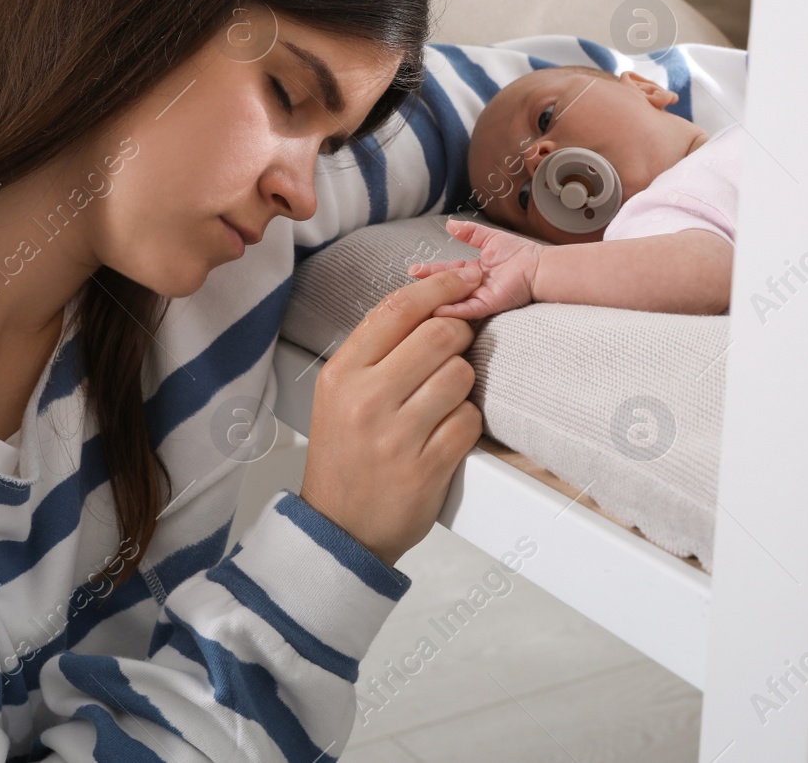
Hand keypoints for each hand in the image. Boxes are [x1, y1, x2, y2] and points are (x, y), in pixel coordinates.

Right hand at [298, 266, 484, 566]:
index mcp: (342, 374)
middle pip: (440, 335)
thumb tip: (429, 304)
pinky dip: (466, 422)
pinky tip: (447, 432)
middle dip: (459, 335)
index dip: (440, 287)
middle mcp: (367, 400)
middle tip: (455, 348)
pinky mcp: (427, 468)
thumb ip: (376, 351)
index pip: (397, 309)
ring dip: (462, 383)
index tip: (465, 278)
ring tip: (443, 400)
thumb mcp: (339, 395)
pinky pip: (470, 420)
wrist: (338, 528)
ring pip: (461, 375)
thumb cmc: (344, 456)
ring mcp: (397, 435)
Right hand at [407, 217, 545, 320]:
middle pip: (446, 287)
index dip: (431, 270)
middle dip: (427, 286)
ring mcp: (479, 297)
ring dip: (436, 300)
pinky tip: (436, 310)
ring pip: (453, 301)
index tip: (414, 270)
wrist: (539, 267)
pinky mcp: (487, 305)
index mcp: (473, 271)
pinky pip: (467, 310)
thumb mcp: (490, 239)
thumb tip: (450, 224)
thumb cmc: (521, 254)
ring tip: (416, 299)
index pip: (447, 271)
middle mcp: (473, 286)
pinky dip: (452, 310)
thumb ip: (470, 233)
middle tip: (409, 283)